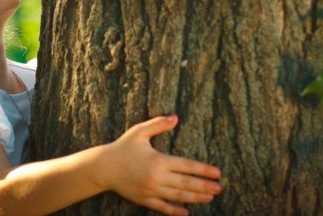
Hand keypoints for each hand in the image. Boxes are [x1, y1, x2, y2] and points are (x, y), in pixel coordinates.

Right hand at [100, 114, 221, 214]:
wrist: (103, 167)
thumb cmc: (123, 147)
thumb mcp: (140, 131)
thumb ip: (158, 124)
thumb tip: (175, 117)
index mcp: (159, 160)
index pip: (187, 166)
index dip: (203, 170)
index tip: (217, 173)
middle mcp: (157, 178)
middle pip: (186, 183)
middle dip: (204, 186)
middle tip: (219, 188)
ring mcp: (150, 191)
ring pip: (178, 197)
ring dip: (195, 198)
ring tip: (210, 198)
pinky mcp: (144, 200)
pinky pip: (162, 208)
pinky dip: (175, 211)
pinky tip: (186, 212)